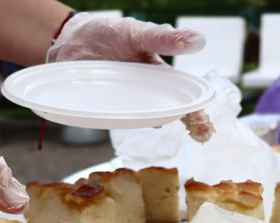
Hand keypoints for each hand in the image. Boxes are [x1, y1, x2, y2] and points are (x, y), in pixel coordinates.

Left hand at [47, 13, 213, 141]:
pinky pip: (114, 119)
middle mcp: (145, 95)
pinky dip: (118, 121)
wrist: (72, 38)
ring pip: (142, 118)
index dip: (197, 113)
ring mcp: (124, 104)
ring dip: (151, 120)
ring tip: (161, 121)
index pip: (184, 98)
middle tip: (201, 132)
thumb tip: (199, 40)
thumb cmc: (111, 34)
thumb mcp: (139, 33)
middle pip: (169, 113)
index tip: (207, 125)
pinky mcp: (103, 108)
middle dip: (186, 123)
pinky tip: (121, 119)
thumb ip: (165, 39)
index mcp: (159, 77)